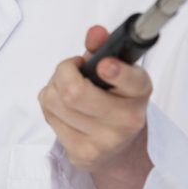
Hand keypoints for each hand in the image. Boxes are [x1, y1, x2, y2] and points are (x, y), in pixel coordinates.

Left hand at [38, 25, 152, 174]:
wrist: (119, 146)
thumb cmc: (114, 98)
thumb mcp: (115, 69)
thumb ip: (103, 48)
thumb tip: (95, 33)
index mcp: (139, 92)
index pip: (132, 81)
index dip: (117, 72)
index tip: (105, 65)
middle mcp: (126, 120)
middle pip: (73, 91)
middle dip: (63, 71)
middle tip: (72, 68)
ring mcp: (104, 141)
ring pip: (54, 101)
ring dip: (53, 87)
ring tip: (67, 87)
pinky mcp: (82, 155)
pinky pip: (49, 116)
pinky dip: (50, 105)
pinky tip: (65, 108)